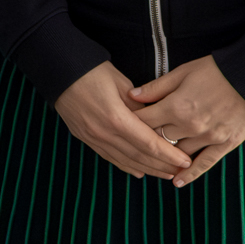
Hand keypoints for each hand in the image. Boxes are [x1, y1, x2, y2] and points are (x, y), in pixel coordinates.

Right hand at [53, 61, 188, 178]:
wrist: (58, 69)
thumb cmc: (92, 70)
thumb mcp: (121, 83)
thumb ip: (140, 106)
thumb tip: (156, 122)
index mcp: (116, 118)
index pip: (149, 143)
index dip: (169, 154)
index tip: (186, 161)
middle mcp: (104, 133)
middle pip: (139, 156)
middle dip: (162, 165)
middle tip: (181, 171)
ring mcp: (92, 137)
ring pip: (125, 160)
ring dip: (147, 169)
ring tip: (166, 174)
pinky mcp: (84, 137)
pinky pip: (109, 157)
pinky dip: (126, 166)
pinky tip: (139, 171)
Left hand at [128, 55, 244, 186]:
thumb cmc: (216, 70)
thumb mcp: (183, 72)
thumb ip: (157, 87)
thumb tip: (132, 96)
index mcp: (176, 106)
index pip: (144, 121)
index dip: (131, 122)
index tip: (122, 125)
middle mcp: (189, 126)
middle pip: (158, 139)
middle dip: (146, 140)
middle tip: (134, 142)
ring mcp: (208, 137)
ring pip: (178, 153)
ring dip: (166, 156)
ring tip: (152, 161)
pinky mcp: (225, 144)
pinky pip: (205, 163)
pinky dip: (190, 174)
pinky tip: (178, 182)